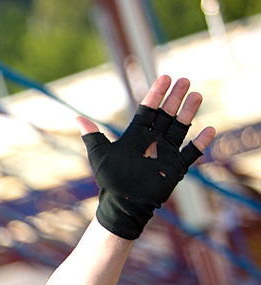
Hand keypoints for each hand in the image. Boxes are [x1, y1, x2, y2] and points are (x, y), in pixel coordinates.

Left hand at [76, 75, 216, 238]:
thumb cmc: (110, 180)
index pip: (148, 109)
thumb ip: (93, 136)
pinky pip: (192, 153)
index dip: (156, 93)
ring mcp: (166, 152)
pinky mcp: (176, 167)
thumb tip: (77, 118)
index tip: (164, 77)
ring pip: (180, 127)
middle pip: (166, 114)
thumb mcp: (100, 155)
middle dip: (175, 97)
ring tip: (197, 95)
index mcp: (136, 135)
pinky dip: (200, 143)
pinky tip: (209, 129)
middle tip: (184, 80)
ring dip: (188, 112)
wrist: (122, 204)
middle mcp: (153, 140)